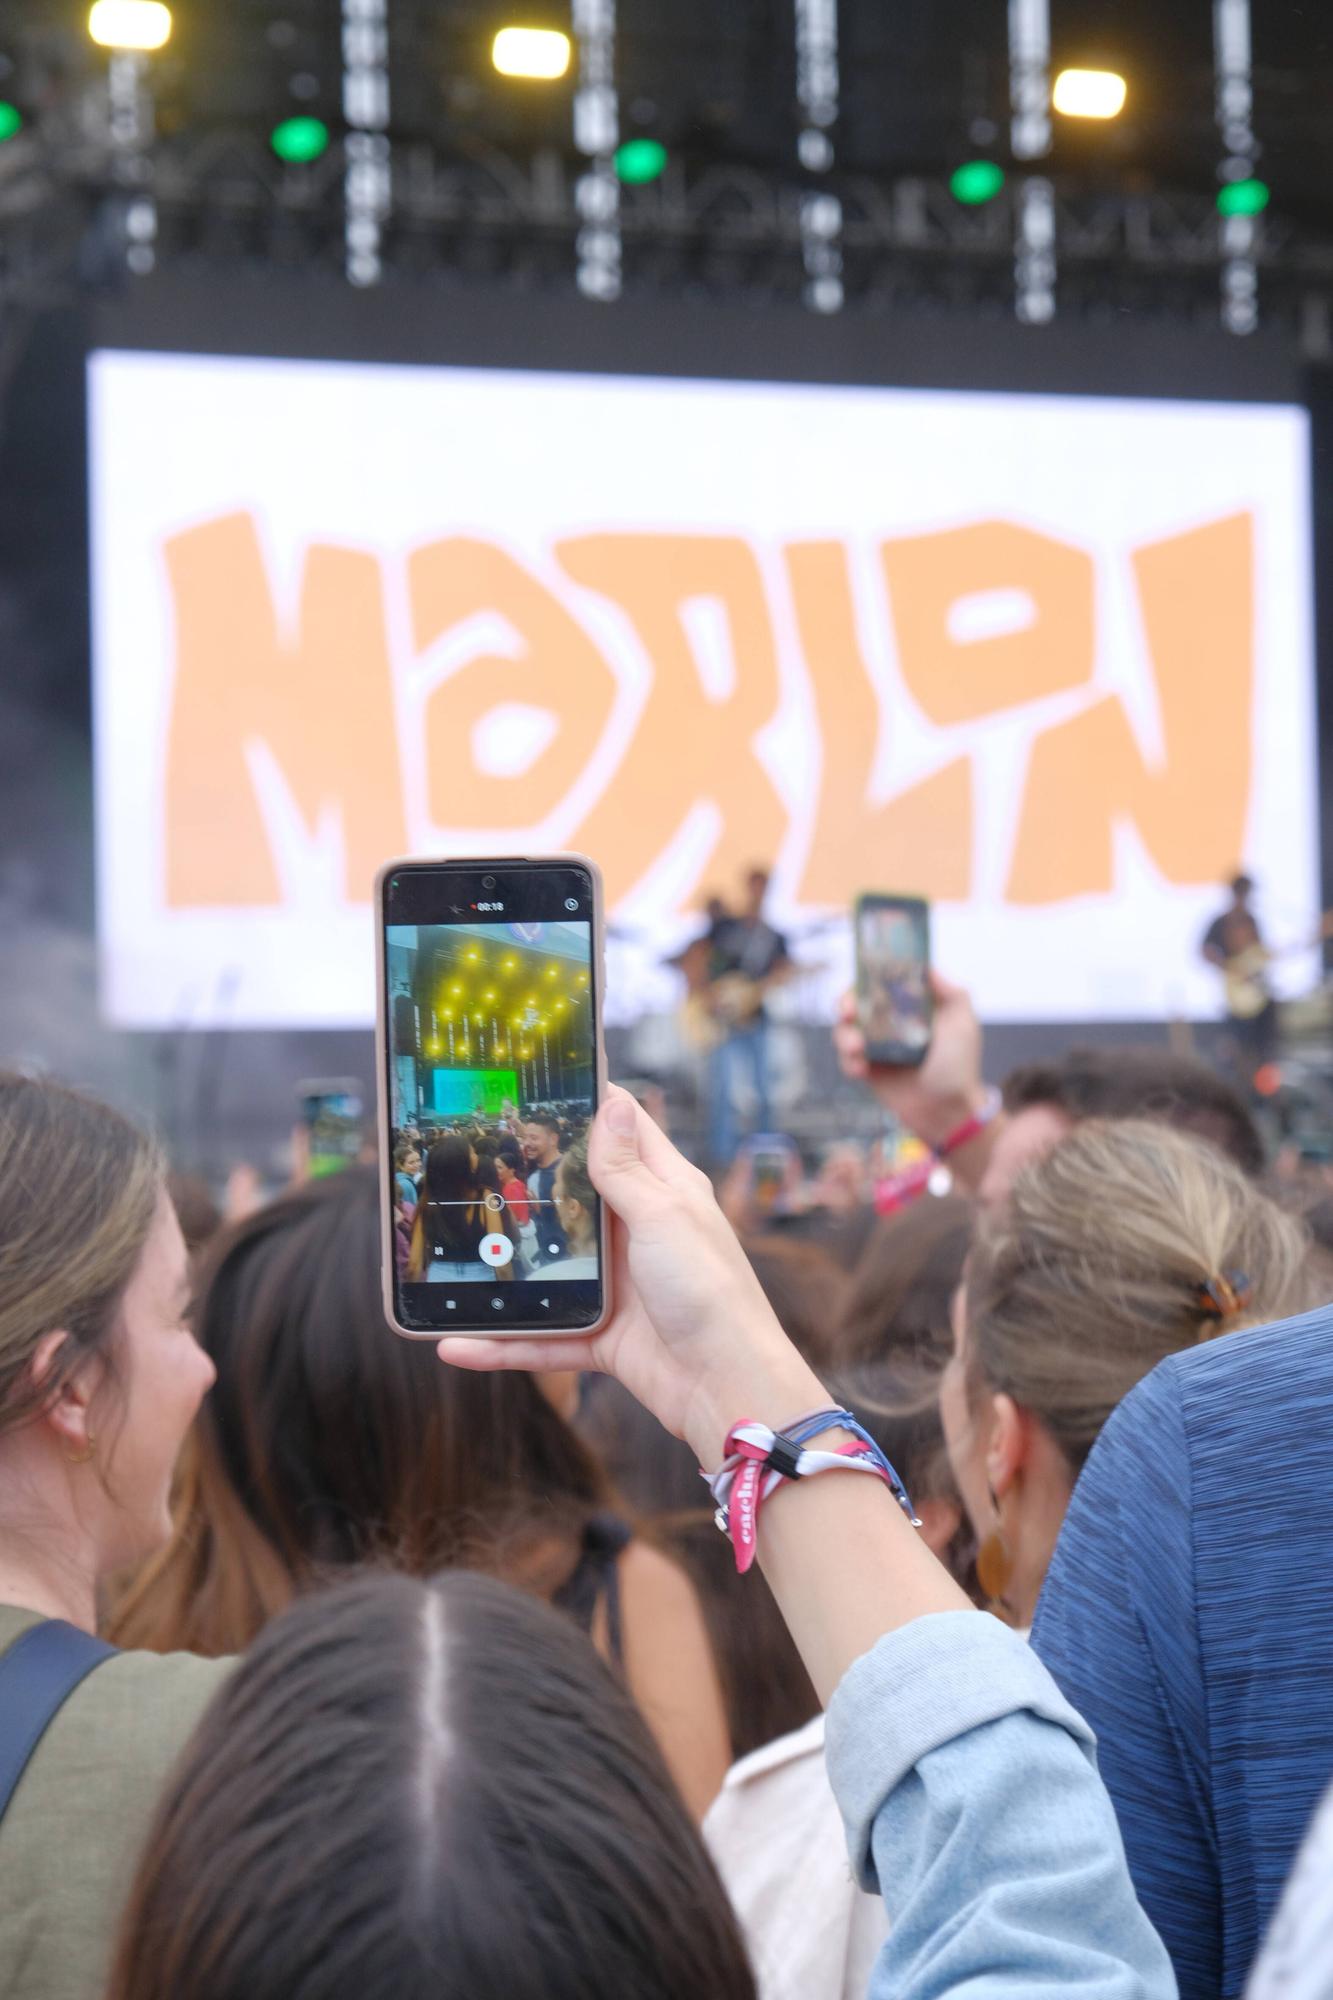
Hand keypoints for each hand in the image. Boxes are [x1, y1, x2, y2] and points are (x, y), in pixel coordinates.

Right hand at [437, 1088, 824, 1464]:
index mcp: (664, 1191)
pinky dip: (502, 1343)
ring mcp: (617, 1285)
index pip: (623, 1132)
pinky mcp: (600, 1334)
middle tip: (472, 1156)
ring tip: (451, 1252)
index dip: (589, 1104)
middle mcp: (637, 1233)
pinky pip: (541, 1336)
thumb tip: (614, 1102)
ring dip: (505, 1267)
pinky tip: (456, 1343)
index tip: (543, 1081)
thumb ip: (627, 1168)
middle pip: (573, 1196)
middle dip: (529, 1181)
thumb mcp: (664, 1215)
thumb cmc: (711, 1291)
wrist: (726, 1385)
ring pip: (548, 1268)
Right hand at [834, 970, 987, 1151]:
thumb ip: (951, 992)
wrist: (949, 1111)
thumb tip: (927, 966)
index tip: (863, 978)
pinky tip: (860, 1068)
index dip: (868, 977)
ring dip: (844, 1034)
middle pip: (856, 1003)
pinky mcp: (868, 1071)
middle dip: (845, 1003)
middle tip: (848, 1011)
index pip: (882, 983)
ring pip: (845, 1030)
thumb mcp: (963, 1022)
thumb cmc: (960, 1066)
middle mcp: (891, 1024)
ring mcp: (877, 1047)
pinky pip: (847, 1059)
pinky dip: (848, 1061)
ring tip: (857, 1048)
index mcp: (911, 1008)